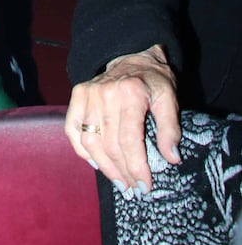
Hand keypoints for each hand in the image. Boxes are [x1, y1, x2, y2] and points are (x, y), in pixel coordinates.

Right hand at [64, 45, 181, 193]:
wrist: (132, 55)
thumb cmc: (152, 80)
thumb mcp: (169, 99)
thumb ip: (170, 129)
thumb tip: (171, 159)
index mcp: (130, 94)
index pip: (129, 141)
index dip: (136, 168)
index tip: (145, 186)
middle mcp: (105, 94)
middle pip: (109, 145)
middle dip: (122, 172)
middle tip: (133, 188)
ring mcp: (88, 94)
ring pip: (89, 141)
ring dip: (104, 167)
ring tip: (118, 182)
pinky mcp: (78, 95)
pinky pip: (73, 130)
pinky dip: (82, 151)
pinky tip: (96, 164)